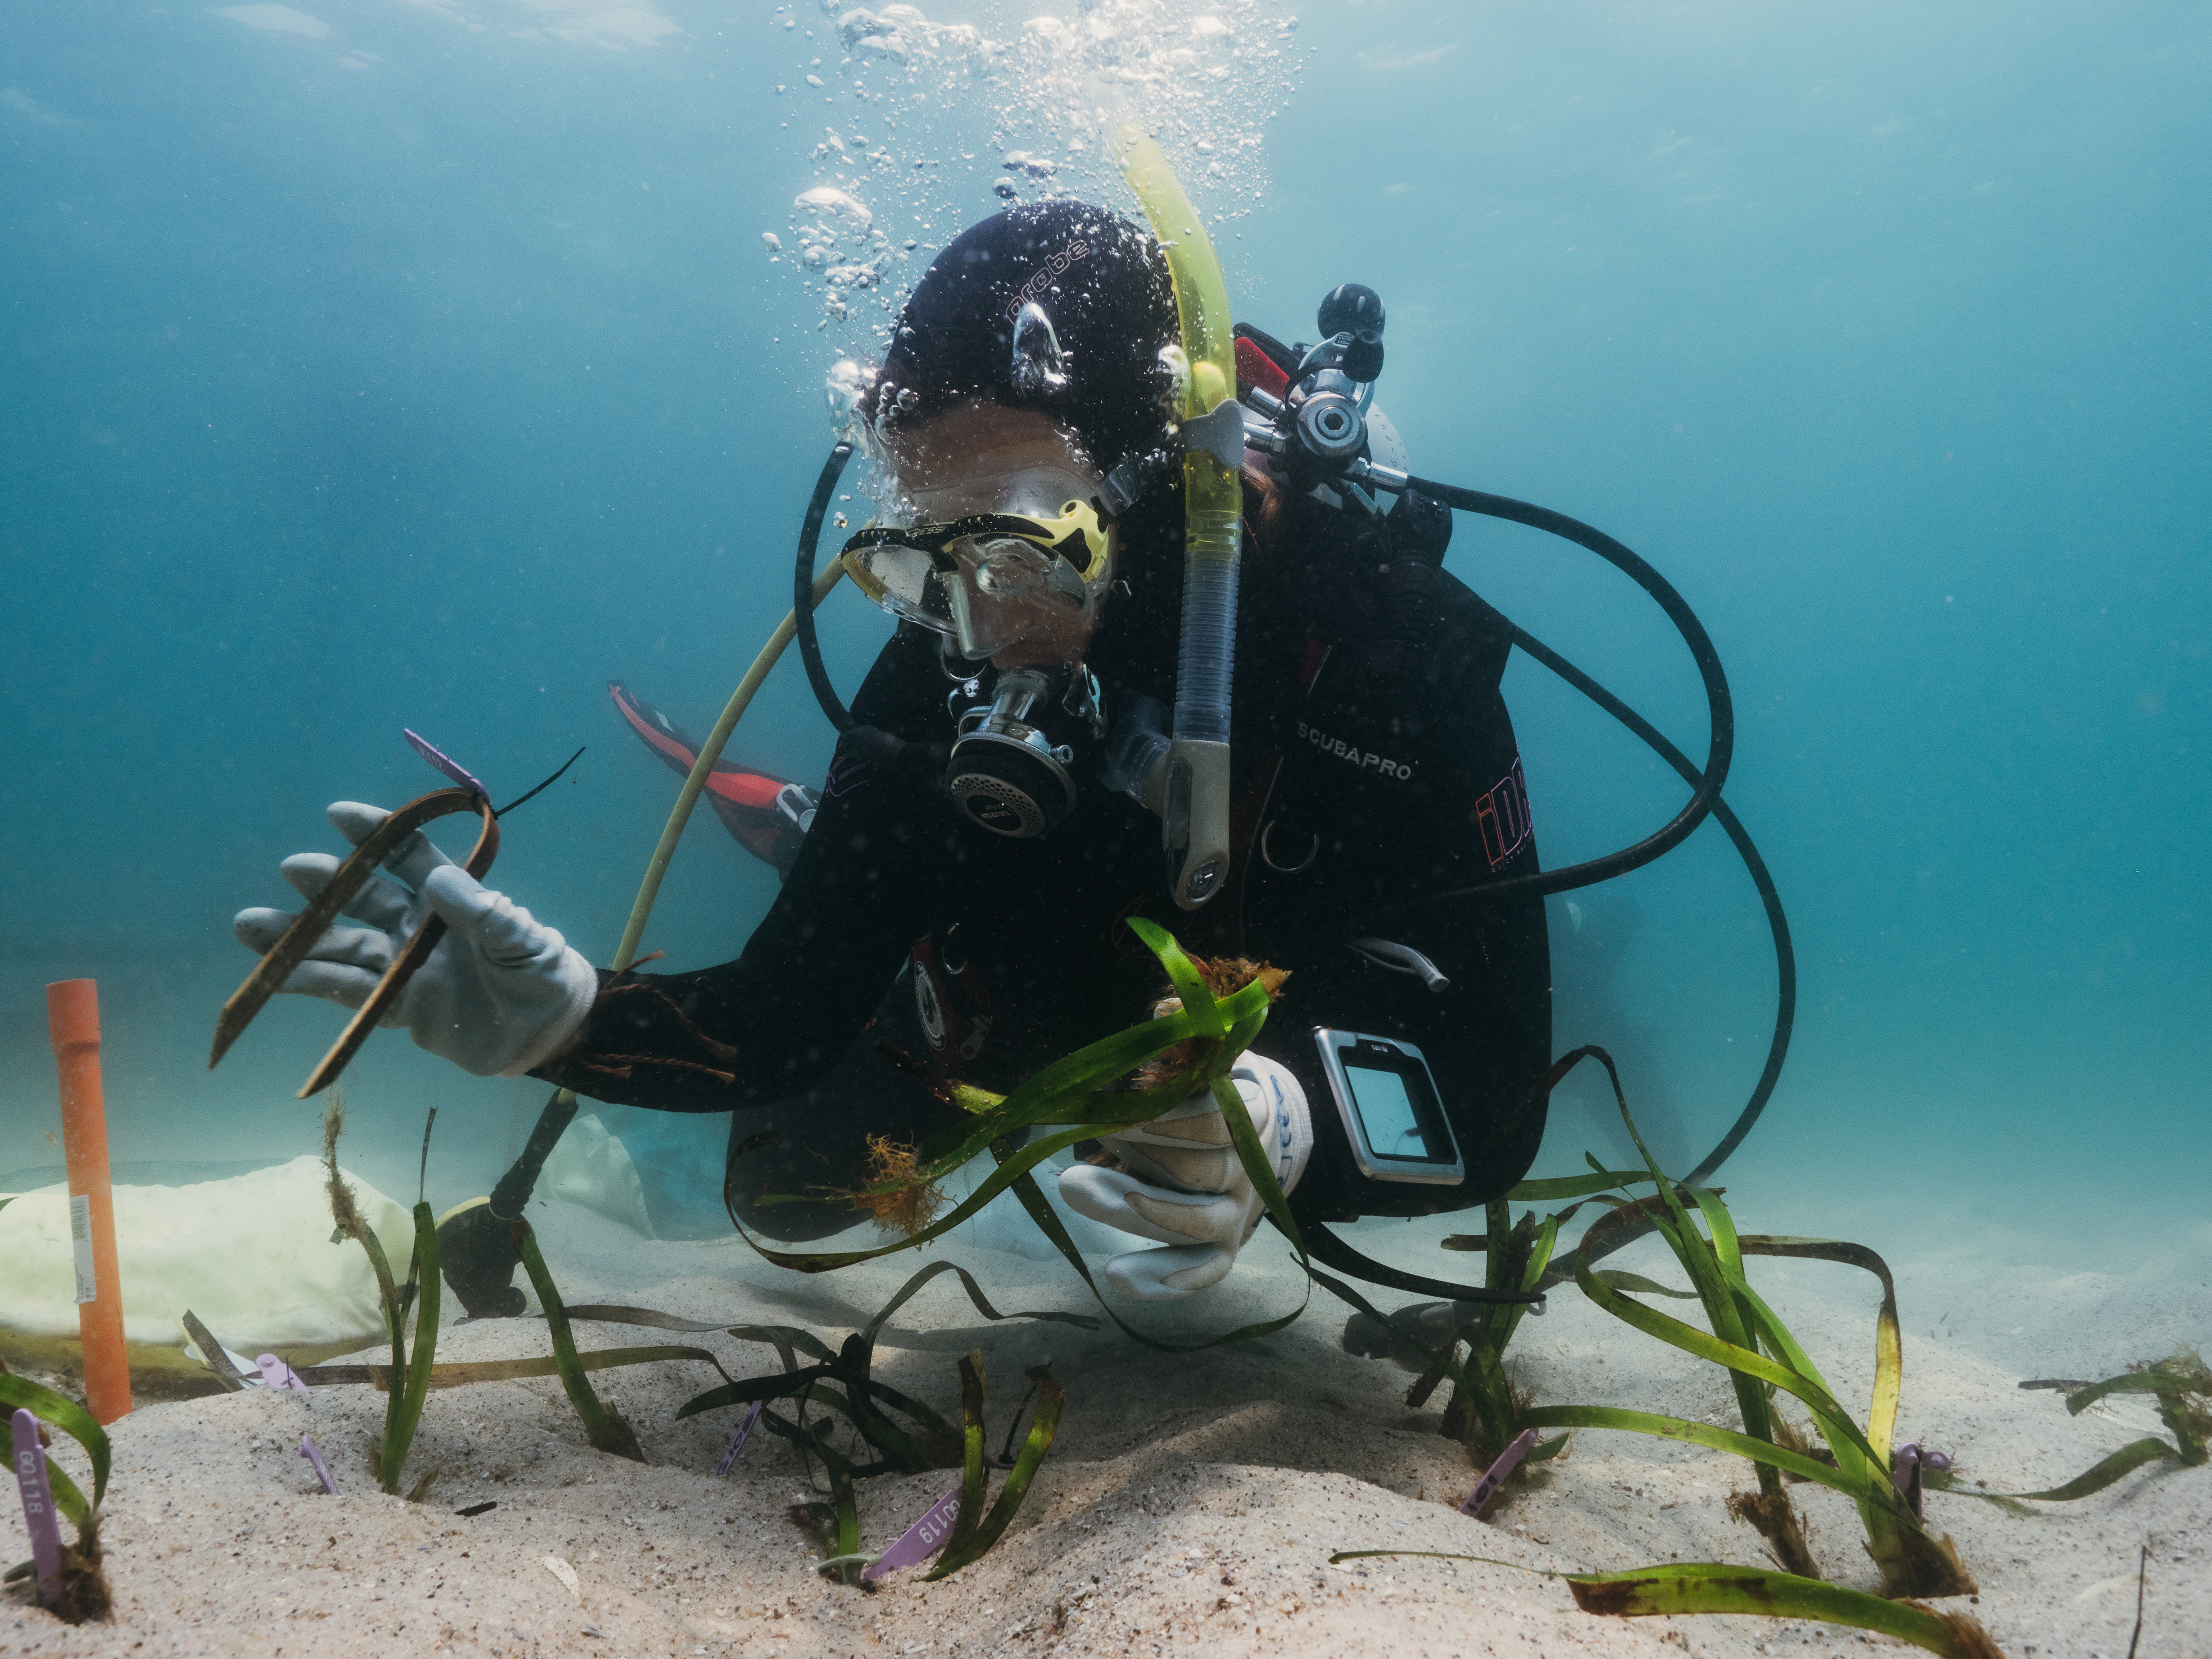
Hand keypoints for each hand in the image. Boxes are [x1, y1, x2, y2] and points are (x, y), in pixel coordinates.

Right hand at [232, 801, 598, 1077]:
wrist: (548, 1032)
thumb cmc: (542, 973)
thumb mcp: (523, 940)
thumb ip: (484, 913)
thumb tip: (439, 878)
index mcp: (450, 898)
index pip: (407, 855)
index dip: (376, 834)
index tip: (340, 815)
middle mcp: (417, 926)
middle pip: (364, 898)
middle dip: (329, 883)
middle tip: (294, 867)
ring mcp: (403, 966)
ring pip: (343, 946)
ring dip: (299, 938)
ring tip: (248, 925)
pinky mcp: (397, 1009)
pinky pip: (349, 994)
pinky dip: (312, 984)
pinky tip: (274, 977)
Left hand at [1057, 1054, 1311, 1299]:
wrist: (1255, 1139)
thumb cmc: (1211, 1093)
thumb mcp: (1205, 1058)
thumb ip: (1186, 1036)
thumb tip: (1165, 1008)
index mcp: (1249, 1116)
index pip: (1218, 1122)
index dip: (1170, 1120)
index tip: (1119, 1114)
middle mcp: (1249, 1170)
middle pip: (1199, 1173)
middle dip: (1136, 1161)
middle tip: (1078, 1146)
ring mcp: (1239, 1213)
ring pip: (1197, 1224)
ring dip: (1136, 1214)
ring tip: (1073, 1189)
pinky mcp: (1225, 1248)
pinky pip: (1205, 1271)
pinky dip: (1168, 1281)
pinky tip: (1118, 1279)